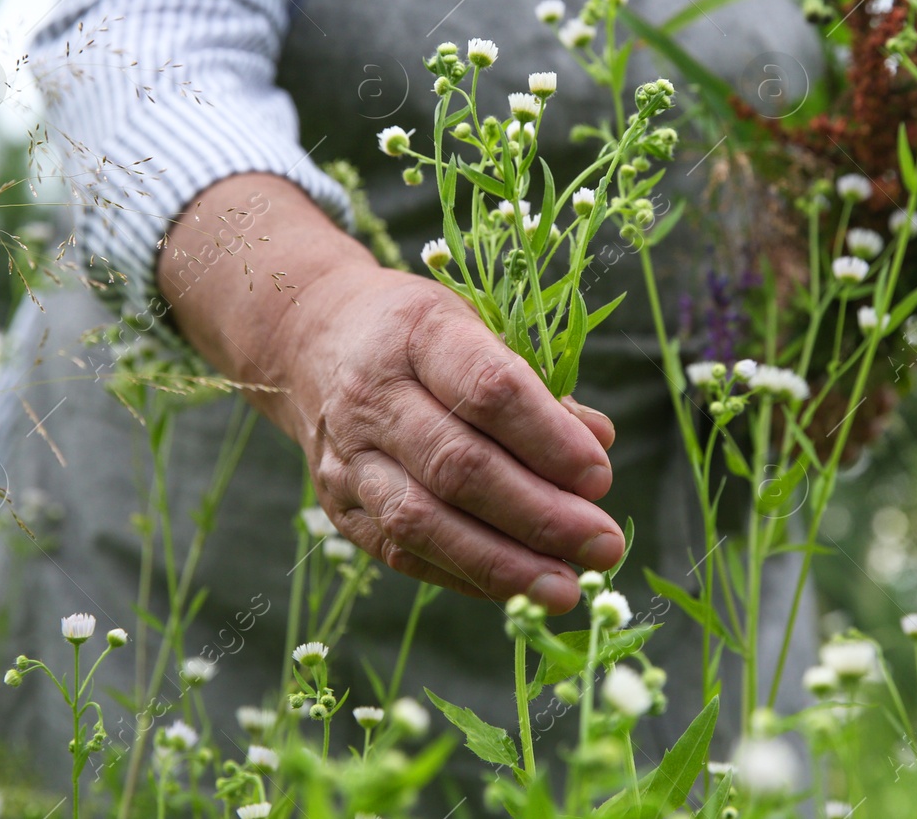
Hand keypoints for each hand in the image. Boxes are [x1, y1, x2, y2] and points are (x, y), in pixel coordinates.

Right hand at [160, 174, 623, 612]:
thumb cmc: (420, 335)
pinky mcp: (339, 506)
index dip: (549, 438)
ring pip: (424, 521)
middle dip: (540, 515)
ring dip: (503, 563)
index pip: (487, 390)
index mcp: (417, 333)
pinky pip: (403, 553)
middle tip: (602, 545)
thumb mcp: (478, 328)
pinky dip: (466, 575)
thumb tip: (598, 442)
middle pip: (459, 466)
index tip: (599, 477)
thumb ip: (537, 387)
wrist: (314, 340)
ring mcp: (348, 457)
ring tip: (566, 587)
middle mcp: (373, 396)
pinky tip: (518, 588)